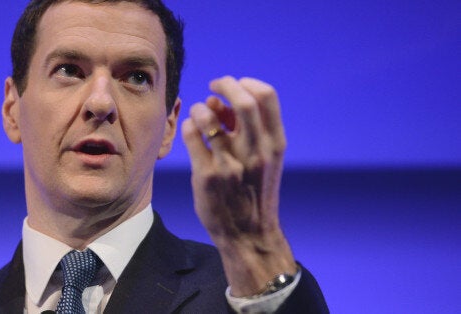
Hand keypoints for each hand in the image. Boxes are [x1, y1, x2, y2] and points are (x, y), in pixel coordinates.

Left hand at [181, 76, 296, 295]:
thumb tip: (219, 100)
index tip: (233, 85)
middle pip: (242, 99)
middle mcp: (256, 151)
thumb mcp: (264, 159)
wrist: (248, 233)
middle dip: (225, 84)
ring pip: (209, 115)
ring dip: (200, 107)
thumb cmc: (254, 190)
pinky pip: (192, 134)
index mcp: (275, 144)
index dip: (246, 82)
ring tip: (200, 114)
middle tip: (213, 86)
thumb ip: (247, 129)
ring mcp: (230, 163)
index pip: (266, 96)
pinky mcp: (207, 175)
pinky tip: (191, 132)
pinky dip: (189, 125)